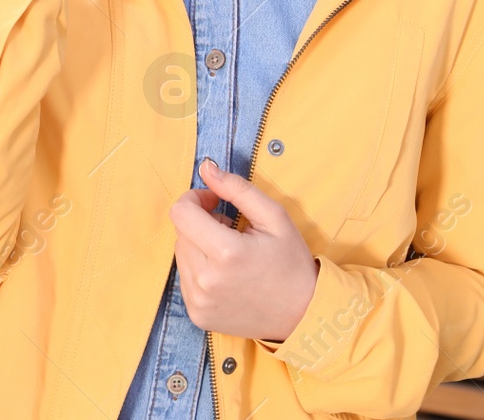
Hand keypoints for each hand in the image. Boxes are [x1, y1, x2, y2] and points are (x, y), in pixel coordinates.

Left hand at [169, 157, 318, 342]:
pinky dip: (200, 269)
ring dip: (199, 245)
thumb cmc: (291, 263)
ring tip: (230, 254)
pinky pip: (185, 278)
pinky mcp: (198, 315)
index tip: (214, 202)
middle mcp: (207, 280)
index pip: (181, 212)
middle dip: (201, 223)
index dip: (195, 199)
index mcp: (226, 253)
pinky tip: (226, 275)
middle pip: (180, 232)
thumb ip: (236, 189)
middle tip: (231, 230)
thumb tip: (206, 168)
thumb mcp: (274, 217)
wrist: (303, 315)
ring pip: (181, 254)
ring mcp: (199, 301)